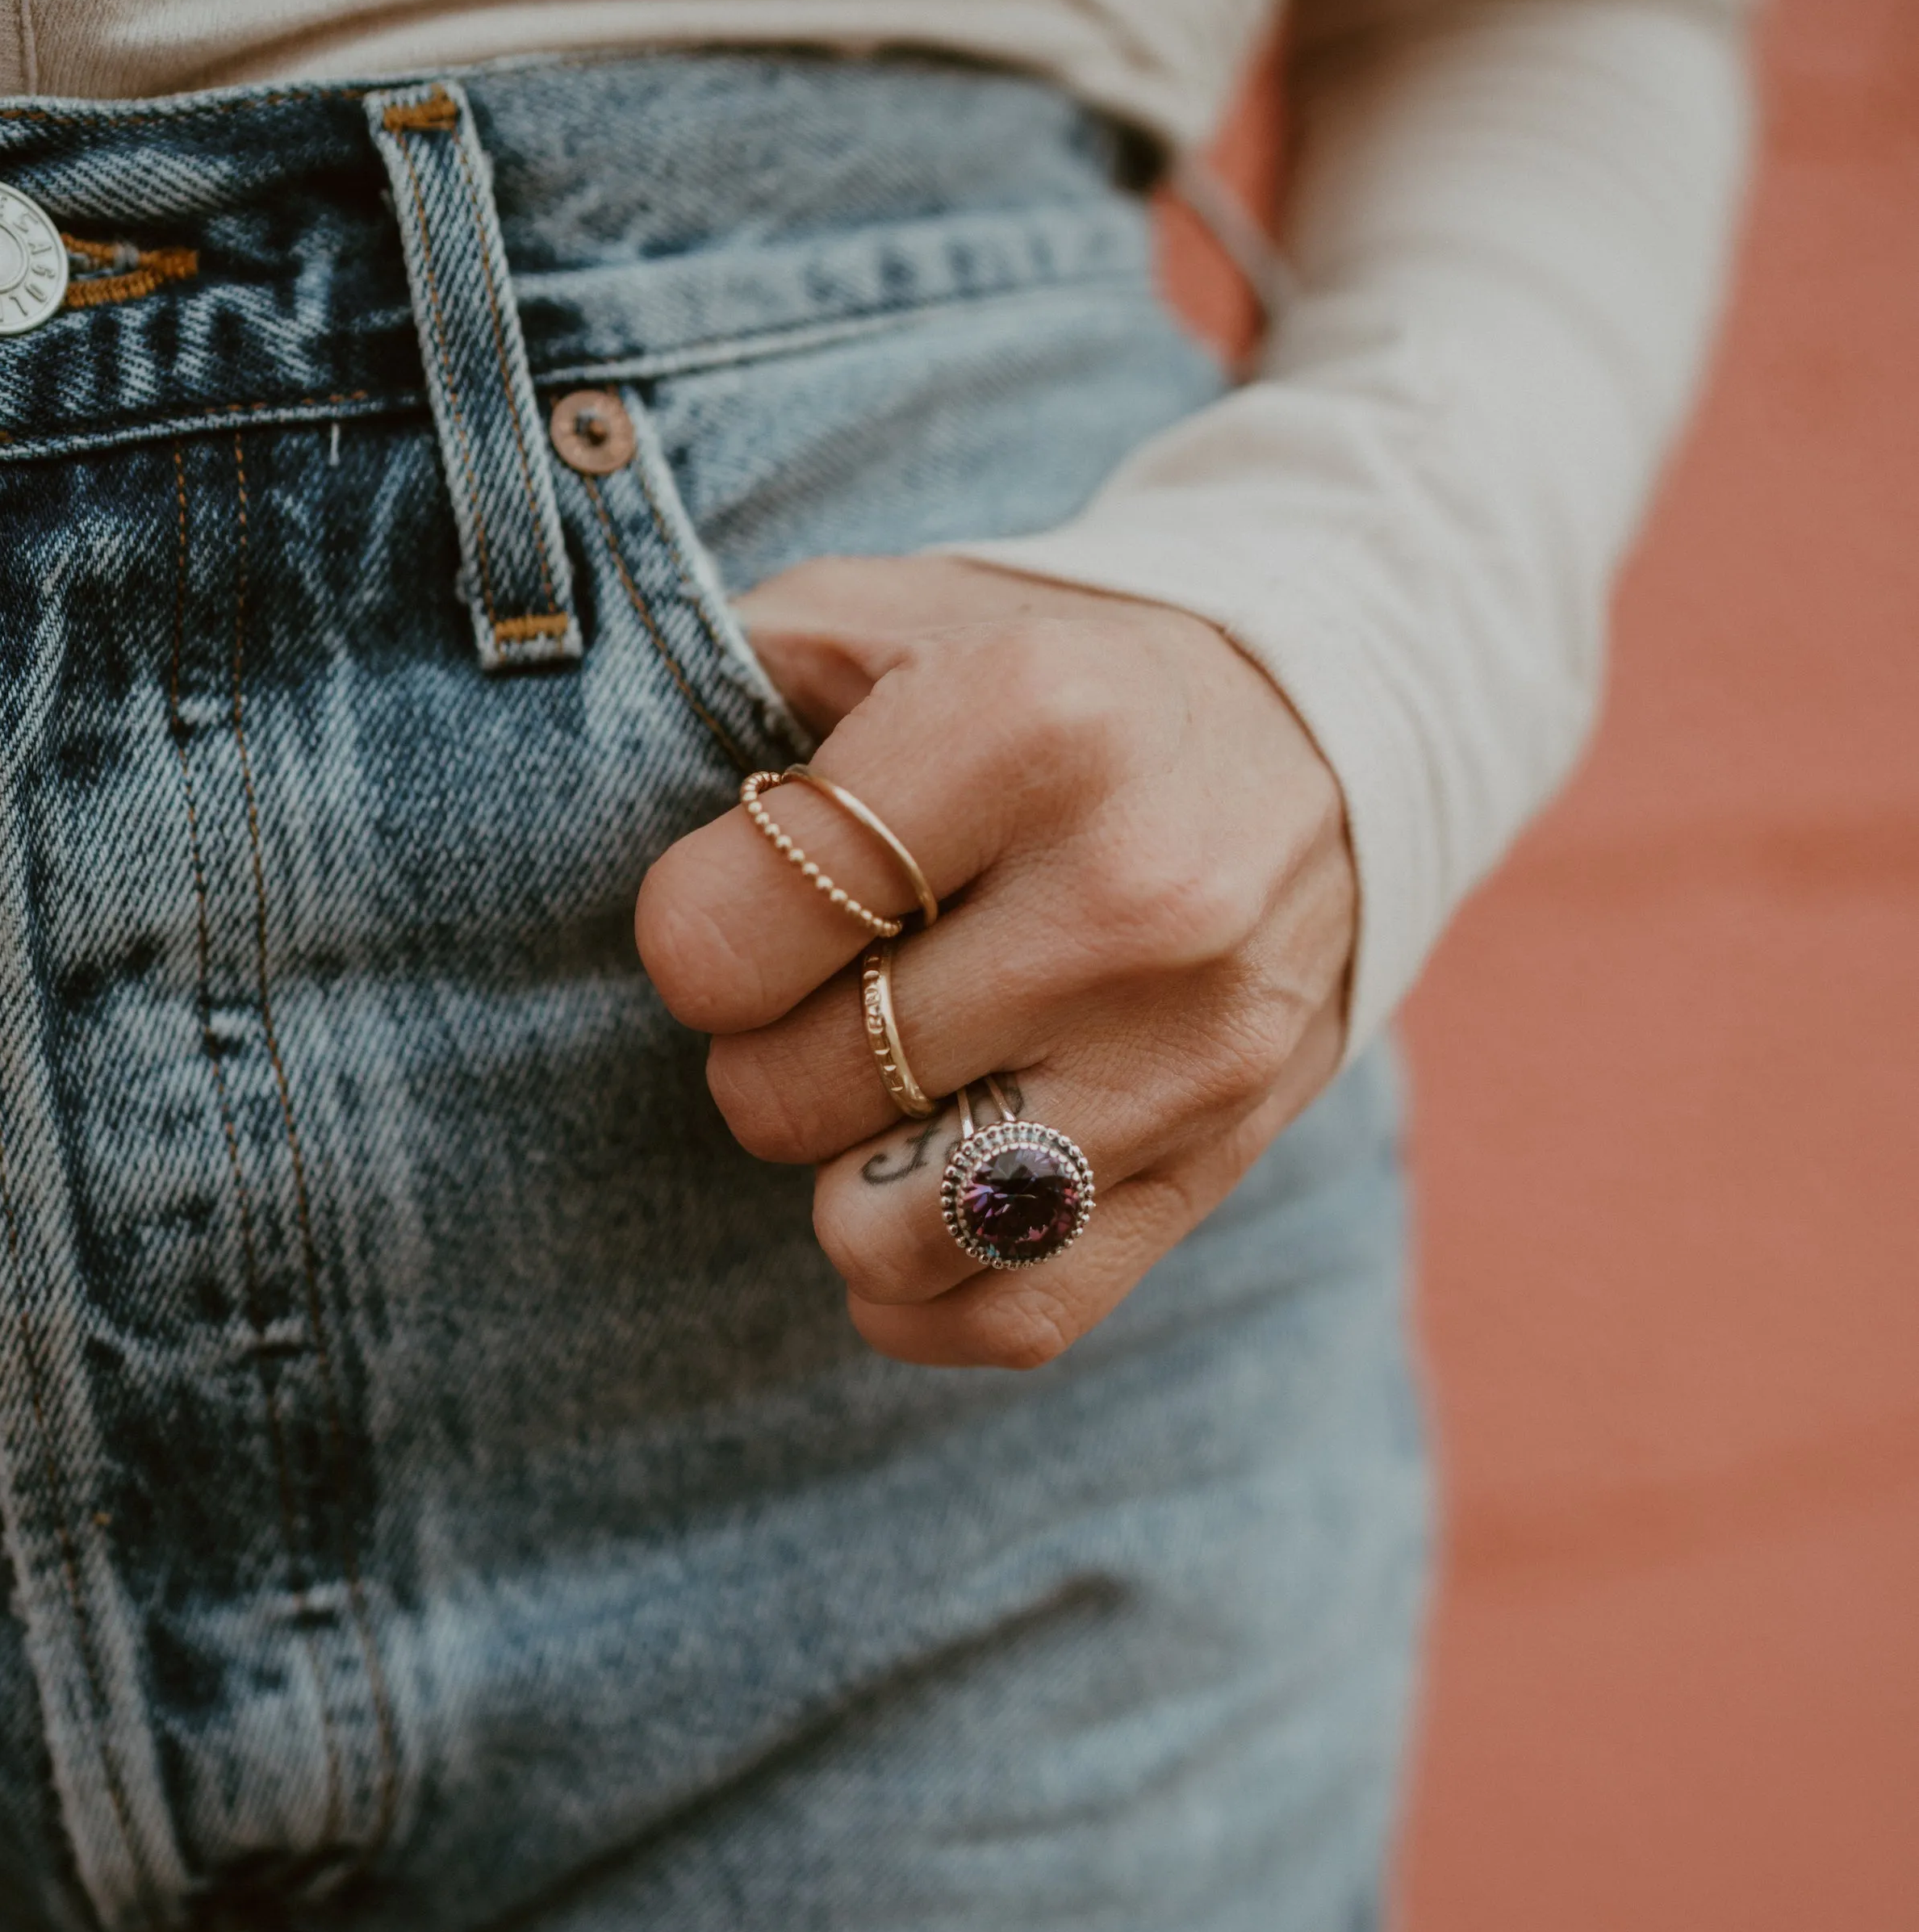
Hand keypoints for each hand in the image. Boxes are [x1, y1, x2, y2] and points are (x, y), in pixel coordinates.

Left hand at [635, 556, 1356, 1368]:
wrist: (1330, 738)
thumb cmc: (1063, 678)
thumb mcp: (906, 611)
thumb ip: (740, 674)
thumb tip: (601, 783)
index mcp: (1031, 729)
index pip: (727, 935)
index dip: (696, 933)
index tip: (752, 899)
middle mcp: (1127, 904)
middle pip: (785, 1096)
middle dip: (766, 1045)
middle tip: (827, 983)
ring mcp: (1185, 1060)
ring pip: (883, 1237)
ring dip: (844, 1174)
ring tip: (888, 1079)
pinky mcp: (1218, 1171)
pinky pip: (1009, 1320)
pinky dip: (927, 1285)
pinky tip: (928, 1186)